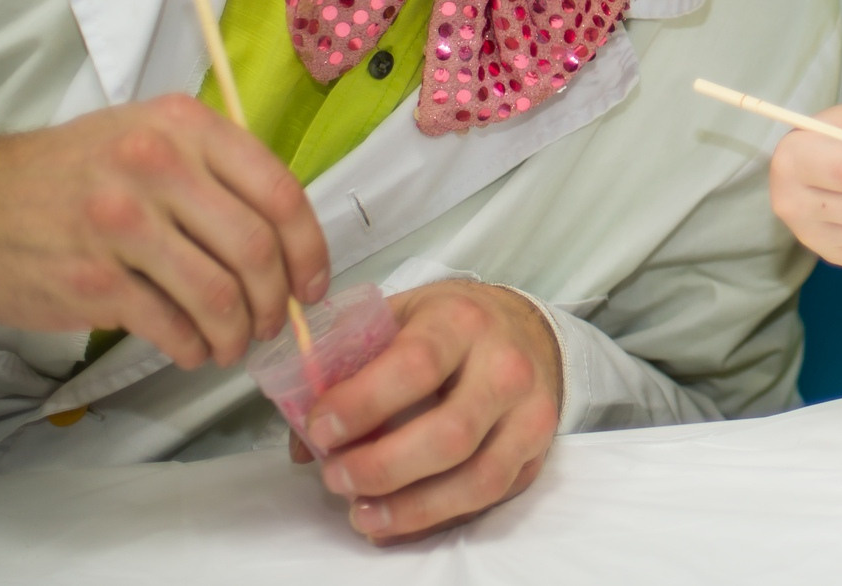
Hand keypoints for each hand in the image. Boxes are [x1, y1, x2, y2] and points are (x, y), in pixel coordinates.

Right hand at [0, 96, 328, 367]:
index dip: (309, 248)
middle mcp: (158, 168)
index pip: (279, 192)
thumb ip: (214, 169)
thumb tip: (282, 233)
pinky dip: (195, 346)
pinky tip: (193, 348)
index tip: (312, 282)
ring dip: (238, 332)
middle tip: (272, 321)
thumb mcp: (146, 135)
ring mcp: (122, 225)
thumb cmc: (69, 172)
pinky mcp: (92, 280)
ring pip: (219, 294)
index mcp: (185, 128)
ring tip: (233, 343)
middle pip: (256, 249)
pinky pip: (171, 325)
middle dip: (275, 299)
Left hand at [295, 279, 562, 542]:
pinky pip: (490, 497)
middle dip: (382, 468)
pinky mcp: (538, 451)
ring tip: (362, 515)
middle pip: (449, 434)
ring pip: (478, 478)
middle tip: (336, 478)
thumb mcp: (398, 319)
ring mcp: (531, 412)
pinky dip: (437, 519)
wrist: (524, 328)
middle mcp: (507, 366)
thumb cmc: (448, 327)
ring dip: (412, 508)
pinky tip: (396, 523)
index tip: (320, 429)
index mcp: (463, 321)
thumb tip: (303, 440)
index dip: (362, 404)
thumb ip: (347, 367)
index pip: (415, 365)